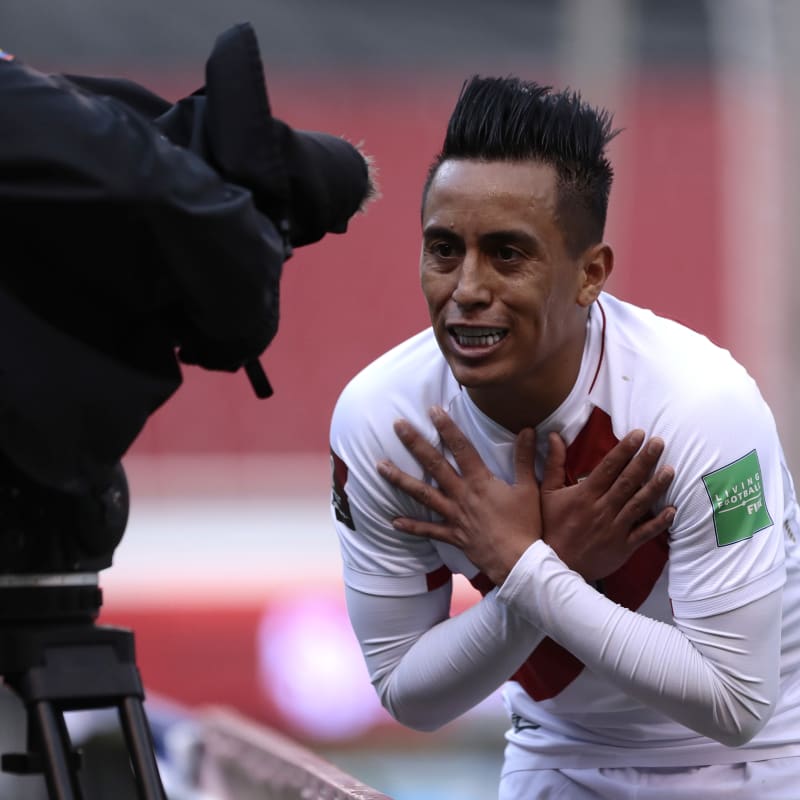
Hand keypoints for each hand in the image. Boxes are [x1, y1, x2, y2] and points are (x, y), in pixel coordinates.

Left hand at [377, 406, 540, 585]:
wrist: (519, 562)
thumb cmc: (525, 525)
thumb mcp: (528, 488)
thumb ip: (525, 458)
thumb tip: (528, 430)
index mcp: (480, 481)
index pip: (461, 448)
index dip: (447, 427)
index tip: (433, 410)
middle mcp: (462, 495)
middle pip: (434, 465)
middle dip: (415, 443)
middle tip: (397, 425)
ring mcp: (454, 515)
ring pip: (422, 494)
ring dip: (399, 479)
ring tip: (379, 466)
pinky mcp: (452, 535)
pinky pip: (428, 530)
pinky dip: (411, 526)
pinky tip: (393, 521)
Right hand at [540, 430, 674, 580]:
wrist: (553, 565)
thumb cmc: (549, 527)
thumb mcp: (546, 493)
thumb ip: (554, 464)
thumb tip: (553, 436)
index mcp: (585, 495)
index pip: (609, 467)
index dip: (624, 449)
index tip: (638, 434)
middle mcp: (602, 509)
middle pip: (628, 481)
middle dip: (645, 460)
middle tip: (659, 442)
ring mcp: (615, 528)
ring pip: (640, 504)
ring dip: (656, 486)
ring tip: (670, 469)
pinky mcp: (623, 547)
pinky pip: (645, 533)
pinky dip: (660, 522)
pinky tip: (673, 510)